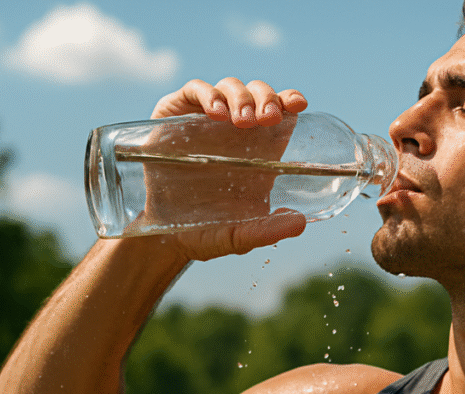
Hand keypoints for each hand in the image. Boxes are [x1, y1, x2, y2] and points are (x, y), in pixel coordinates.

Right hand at [140, 78, 310, 260]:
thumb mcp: (241, 235)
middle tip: (269, 118)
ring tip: (244, 121)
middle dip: (266, 98)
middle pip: (257, 93)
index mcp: (260, 148)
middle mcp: (235, 129)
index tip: (299, 104)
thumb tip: (299, 223)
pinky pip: (194, 91)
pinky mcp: (174, 115)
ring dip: (241, 96)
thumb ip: (268, 230)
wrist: (164, 236)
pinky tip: (216, 112)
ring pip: (230, 87)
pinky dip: (207, 94)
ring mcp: (205, 119)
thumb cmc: (209, 231)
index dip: (290, 99)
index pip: (281, 110)